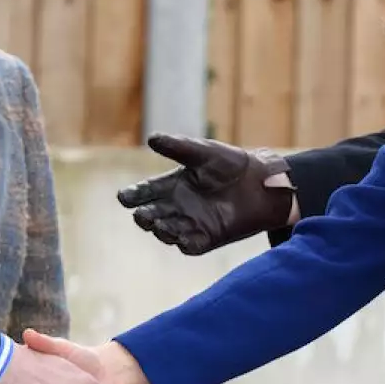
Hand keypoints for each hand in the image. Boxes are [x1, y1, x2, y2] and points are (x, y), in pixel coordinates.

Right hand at [115, 134, 297, 254]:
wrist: (261, 183)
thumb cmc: (231, 164)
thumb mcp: (203, 153)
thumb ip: (178, 147)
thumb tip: (151, 138)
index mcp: (172, 185)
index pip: (146, 192)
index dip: (133, 195)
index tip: (123, 197)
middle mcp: (177, 206)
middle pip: (153, 214)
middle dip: (144, 216)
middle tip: (140, 215)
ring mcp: (192, 223)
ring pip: (168, 231)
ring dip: (161, 230)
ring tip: (158, 225)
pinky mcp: (208, 237)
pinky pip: (191, 245)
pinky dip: (184, 243)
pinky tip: (180, 238)